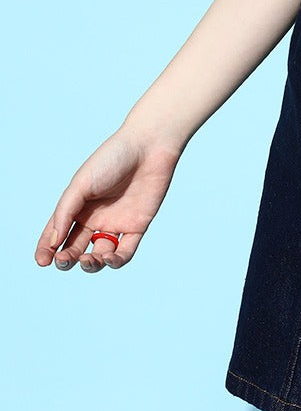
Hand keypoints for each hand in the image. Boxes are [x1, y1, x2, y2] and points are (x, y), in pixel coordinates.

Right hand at [33, 126, 182, 273]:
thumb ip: (65, 212)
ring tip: (88, 260)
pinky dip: (116, 260)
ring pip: (100, 254)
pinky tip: (109, 258)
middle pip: (76, 247)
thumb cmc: (111, 159)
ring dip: (91, 263)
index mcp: (77, 206)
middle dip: (67, 259)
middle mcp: (95, 217)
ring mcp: (116, 223)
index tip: (42, 261)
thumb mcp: (81, 184)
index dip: (46, 249)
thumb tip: (54, 243)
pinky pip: (126, 251)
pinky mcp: (137, 226)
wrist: (149, 146)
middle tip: (64, 261)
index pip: (57, 233)